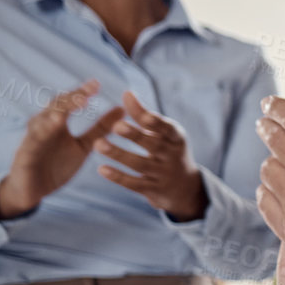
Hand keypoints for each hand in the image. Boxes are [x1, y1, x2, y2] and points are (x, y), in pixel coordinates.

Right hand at [0, 81, 124, 218]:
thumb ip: (100, 128)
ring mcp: (32, 139)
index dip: (80, 93)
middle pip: (54, 108)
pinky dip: (38, 138)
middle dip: (68, 101)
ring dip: (51, 118)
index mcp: (57, 123)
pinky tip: (47, 134)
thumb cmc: (57, 165)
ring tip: (63, 115)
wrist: (33, 190)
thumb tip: (122, 109)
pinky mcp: (24, 156)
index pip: (68, 103)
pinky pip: (31, 145)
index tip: (96, 84)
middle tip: (85, 95)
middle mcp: (43, 126)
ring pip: (39, 124)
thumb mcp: (83, 146)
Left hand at [94, 92, 207, 220]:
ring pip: (140, 164)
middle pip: (153, 145)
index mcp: (176, 138)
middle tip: (116, 126)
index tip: (140, 113)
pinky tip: (101, 169)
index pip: (167, 128)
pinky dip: (118, 177)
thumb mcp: (164, 134)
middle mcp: (172, 156)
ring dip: (119, 154)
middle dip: (135, 135)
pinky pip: (134, 184)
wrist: (185, 188)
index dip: (154, 121)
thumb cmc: (169, 152)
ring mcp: (163, 174)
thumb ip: (145, 116)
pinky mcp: (152, 190)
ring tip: (98, 144)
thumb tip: (127, 93)